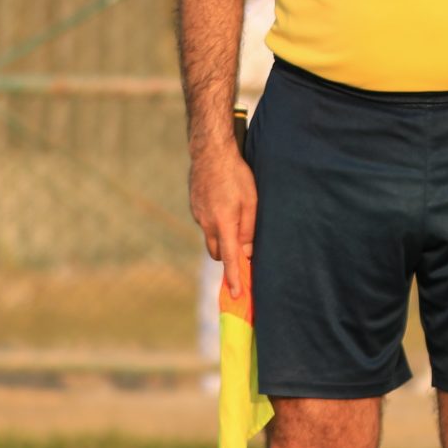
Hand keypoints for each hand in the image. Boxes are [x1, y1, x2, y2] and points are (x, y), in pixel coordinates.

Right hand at [190, 142, 256, 299]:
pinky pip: (207, 224)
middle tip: (245, 254)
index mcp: (223, 224)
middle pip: (218, 253)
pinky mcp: (195, 208)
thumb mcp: (252, 201)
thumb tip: (247, 252)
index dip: (234, 277)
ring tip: (238, 226)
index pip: (230, 259)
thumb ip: (249, 229)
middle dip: (230, 258)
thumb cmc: (237, 176)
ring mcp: (198, 216)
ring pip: (211, 238)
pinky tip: (227, 208)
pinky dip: (217, 225)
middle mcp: (207, 223)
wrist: (210, 153)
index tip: (236, 294)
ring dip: (224, 240)